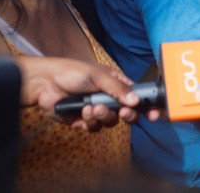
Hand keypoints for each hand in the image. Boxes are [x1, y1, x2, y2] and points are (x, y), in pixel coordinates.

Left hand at [16, 56, 159, 131]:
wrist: (44, 83)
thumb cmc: (71, 71)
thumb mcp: (99, 76)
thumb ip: (118, 90)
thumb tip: (136, 101)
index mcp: (117, 84)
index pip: (137, 97)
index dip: (147, 106)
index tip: (154, 114)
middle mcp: (109, 98)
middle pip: (128, 114)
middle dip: (127, 115)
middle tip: (123, 112)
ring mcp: (96, 110)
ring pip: (110, 122)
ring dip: (103, 116)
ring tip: (92, 108)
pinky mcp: (83, 121)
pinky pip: (94, 127)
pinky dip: (89, 121)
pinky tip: (82, 111)